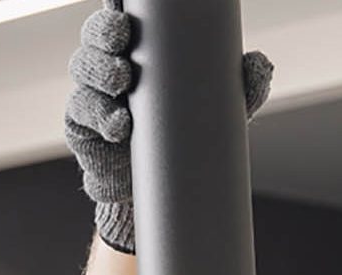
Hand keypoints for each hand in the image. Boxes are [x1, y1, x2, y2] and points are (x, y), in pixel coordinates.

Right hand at [63, 0, 274, 253]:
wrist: (160, 188)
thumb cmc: (183, 137)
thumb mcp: (216, 111)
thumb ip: (240, 86)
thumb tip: (261, 63)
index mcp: (134, 56)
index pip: (116, 27)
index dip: (113, 19)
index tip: (126, 21)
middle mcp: (106, 72)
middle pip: (93, 43)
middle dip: (102, 39)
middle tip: (121, 43)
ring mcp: (90, 99)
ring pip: (83, 75)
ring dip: (100, 75)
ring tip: (121, 81)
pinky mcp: (81, 130)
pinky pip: (81, 117)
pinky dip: (100, 117)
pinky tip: (118, 123)